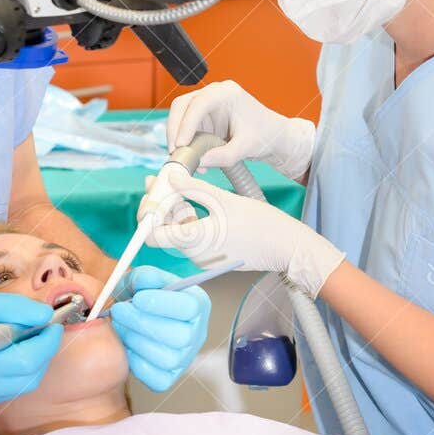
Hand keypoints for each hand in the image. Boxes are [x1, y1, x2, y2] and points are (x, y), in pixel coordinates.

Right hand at [0, 293, 61, 416]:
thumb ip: (9, 309)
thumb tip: (44, 314)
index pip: (27, 362)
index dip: (47, 341)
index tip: (53, 319)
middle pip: (28, 378)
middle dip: (41, 351)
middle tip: (40, 324)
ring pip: (18, 386)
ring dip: (28, 360)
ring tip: (19, 334)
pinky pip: (2, 389)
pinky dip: (11, 369)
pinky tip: (1, 349)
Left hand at [109, 266, 210, 391]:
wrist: (131, 320)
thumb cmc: (140, 298)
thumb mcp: (141, 280)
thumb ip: (145, 277)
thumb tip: (145, 280)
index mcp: (198, 304)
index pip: (191, 308)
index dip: (163, 304)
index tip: (138, 298)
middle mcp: (197, 333)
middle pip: (180, 336)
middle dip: (143, 323)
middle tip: (119, 311)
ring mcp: (185, 358)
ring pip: (167, 358)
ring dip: (137, 341)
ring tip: (121, 327)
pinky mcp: (169, 377)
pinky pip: (156, 378)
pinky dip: (137, 363)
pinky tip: (127, 346)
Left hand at [146, 174, 343, 298]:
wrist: (286, 246)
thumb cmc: (260, 223)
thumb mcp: (223, 199)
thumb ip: (192, 188)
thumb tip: (169, 177)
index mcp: (194, 241)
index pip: (152, 235)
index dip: (147, 213)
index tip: (152, 192)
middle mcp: (194, 254)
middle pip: (165, 229)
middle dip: (161, 204)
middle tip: (160, 179)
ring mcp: (204, 256)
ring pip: (179, 231)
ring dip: (176, 208)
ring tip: (177, 183)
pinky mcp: (213, 254)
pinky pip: (193, 235)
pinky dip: (190, 217)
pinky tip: (193, 198)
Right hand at [166, 80, 314, 180]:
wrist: (274, 136)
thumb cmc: (266, 135)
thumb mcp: (246, 148)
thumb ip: (224, 156)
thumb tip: (199, 162)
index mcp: (227, 93)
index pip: (199, 104)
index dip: (186, 124)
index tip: (181, 144)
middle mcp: (214, 93)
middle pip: (182, 105)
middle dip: (175, 129)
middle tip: (175, 152)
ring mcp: (207, 104)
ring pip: (179, 115)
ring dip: (177, 136)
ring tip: (185, 159)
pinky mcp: (204, 117)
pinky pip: (186, 126)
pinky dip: (185, 142)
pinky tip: (195, 159)